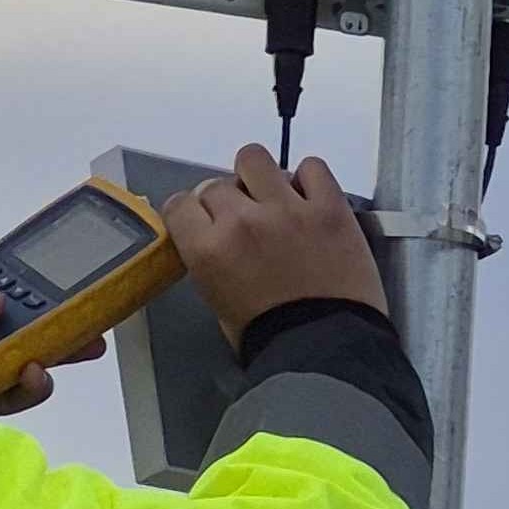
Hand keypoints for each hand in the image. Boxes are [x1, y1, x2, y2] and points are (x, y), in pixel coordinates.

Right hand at [162, 146, 386, 355]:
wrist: (326, 349)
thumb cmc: (268, 337)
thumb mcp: (218, 301)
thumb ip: (211, 259)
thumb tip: (218, 237)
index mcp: (208, 248)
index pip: (179, 204)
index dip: (190, 212)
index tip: (202, 220)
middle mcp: (242, 220)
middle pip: (216, 184)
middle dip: (226, 202)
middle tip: (244, 222)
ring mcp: (287, 208)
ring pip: (255, 158)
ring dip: (258, 176)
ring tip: (272, 198)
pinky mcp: (329, 207)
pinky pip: (312, 167)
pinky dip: (307, 179)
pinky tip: (309, 198)